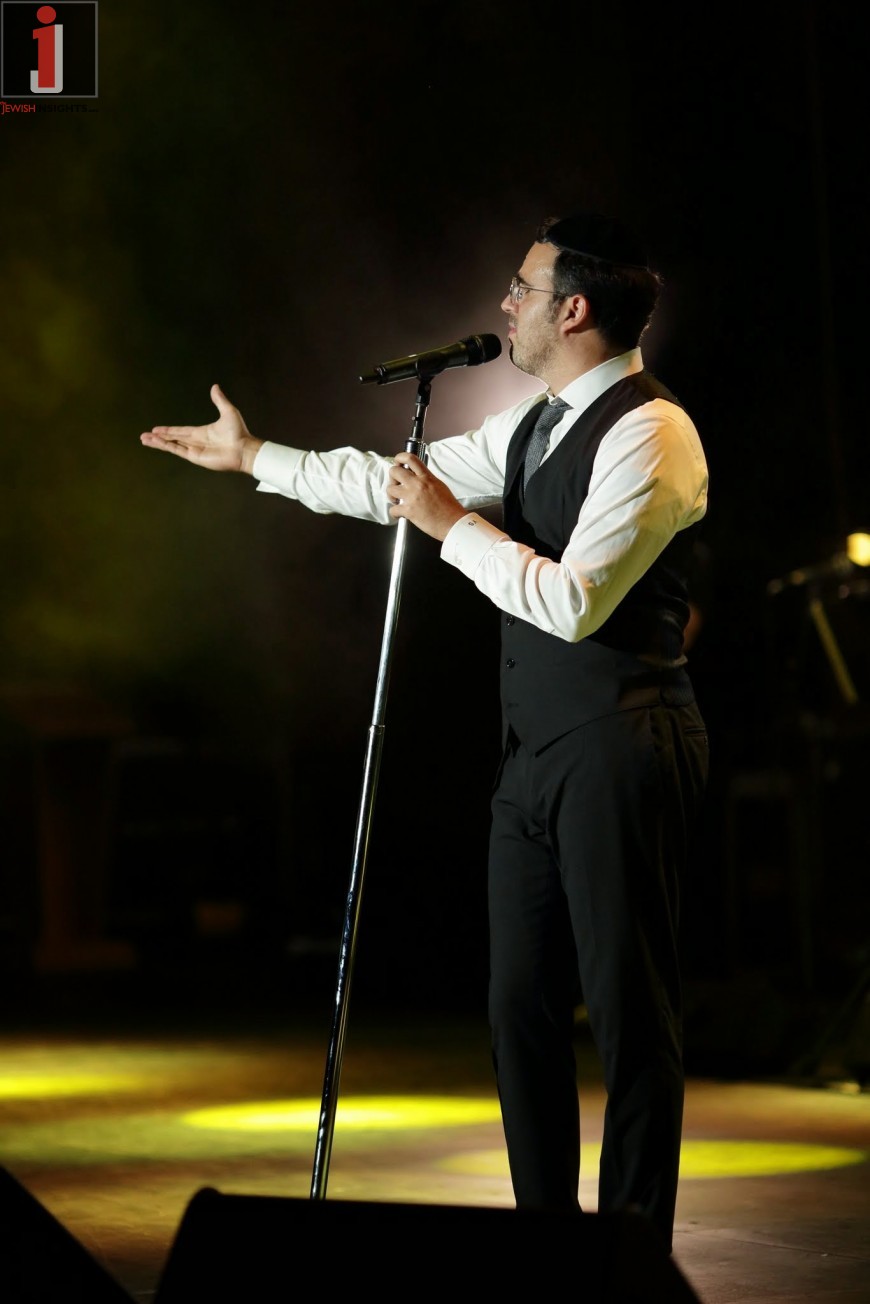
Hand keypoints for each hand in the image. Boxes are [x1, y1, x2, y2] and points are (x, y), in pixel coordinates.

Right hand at [140, 384, 262, 473]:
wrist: (244, 448)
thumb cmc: (239, 432)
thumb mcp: (228, 411)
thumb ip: (219, 400)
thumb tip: (215, 386)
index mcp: (201, 432)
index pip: (181, 431)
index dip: (168, 430)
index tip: (157, 429)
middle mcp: (196, 442)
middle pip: (173, 438)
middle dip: (159, 437)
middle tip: (144, 436)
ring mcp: (195, 450)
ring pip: (171, 445)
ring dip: (158, 442)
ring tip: (144, 439)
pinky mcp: (195, 456)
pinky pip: (177, 450)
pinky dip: (166, 446)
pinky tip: (156, 442)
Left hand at [387, 452, 467, 540]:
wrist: (453, 522)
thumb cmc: (449, 507)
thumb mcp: (440, 486)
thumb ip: (427, 480)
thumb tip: (417, 478)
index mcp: (427, 477)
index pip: (410, 458)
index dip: (399, 458)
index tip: (397, 463)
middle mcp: (418, 484)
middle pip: (394, 471)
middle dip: (392, 477)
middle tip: (395, 484)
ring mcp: (412, 497)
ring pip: (390, 489)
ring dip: (391, 495)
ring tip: (396, 500)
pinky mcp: (409, 511)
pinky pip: (393, 509)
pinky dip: (394, 513)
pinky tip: (400, 514)